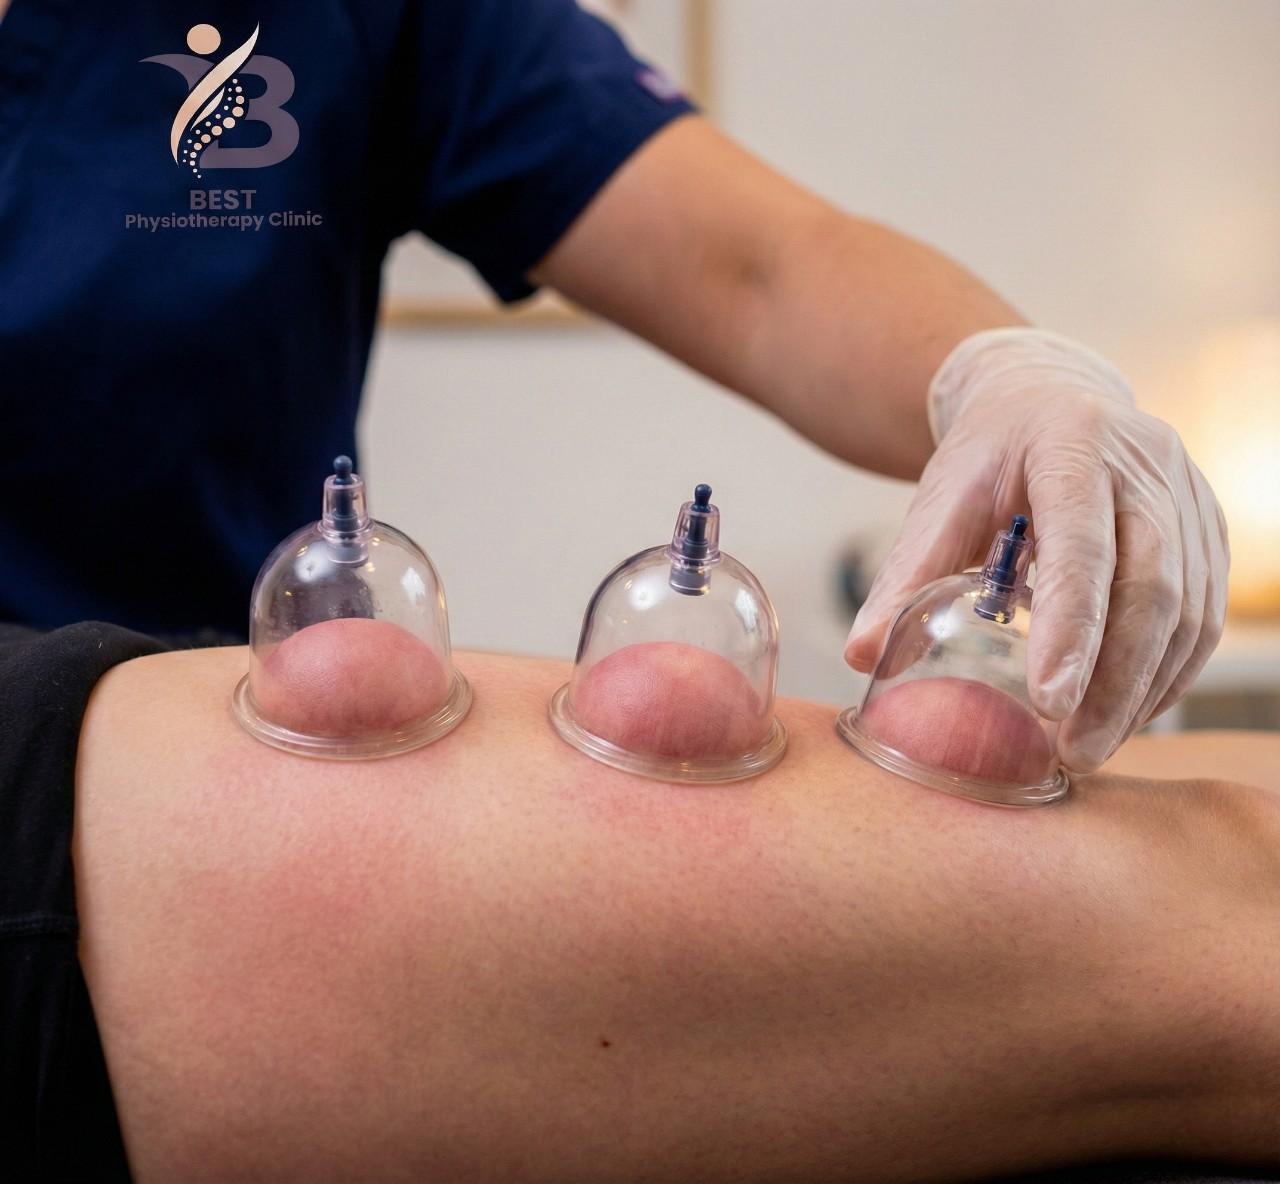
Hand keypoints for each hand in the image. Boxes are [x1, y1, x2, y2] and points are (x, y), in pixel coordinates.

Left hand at [844, 328, 1229, 771]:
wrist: (1049, 398)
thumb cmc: (990, 456)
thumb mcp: (940, 498)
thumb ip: (904, 574)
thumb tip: (860, 655)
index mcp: (1071, 444)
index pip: (1081, 544)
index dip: (1072, 625)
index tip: (1050, 701)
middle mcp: (1146, 467)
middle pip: (1151, 587)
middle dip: (1114, 681)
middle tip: (1076, 751)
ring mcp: (1188, 498)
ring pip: (1189, 609)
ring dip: (1145, 689)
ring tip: (1095, 746)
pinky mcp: (1208, 530)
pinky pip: (1205, 614)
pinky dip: (1169, 674)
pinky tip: (1130, 712)